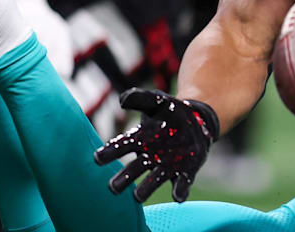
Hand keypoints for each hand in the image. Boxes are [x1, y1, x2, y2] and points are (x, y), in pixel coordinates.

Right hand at [94, 88, 218, 202]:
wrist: (197, 121)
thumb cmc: (170, 112)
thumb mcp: (156, 101)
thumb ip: (139, 98)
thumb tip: (122, 100)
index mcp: (140, 140)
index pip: (121, 146)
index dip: (109, 152)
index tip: (97, 158)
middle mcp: (150, 157)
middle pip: (134, 169)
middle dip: (124, 178)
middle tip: (113, 187)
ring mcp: (167, 166)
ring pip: (154, 180)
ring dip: (146, 188)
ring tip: (137, 196)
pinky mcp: (185, 172)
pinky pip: (181, 183)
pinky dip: (180, 190)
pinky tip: (178, 196)